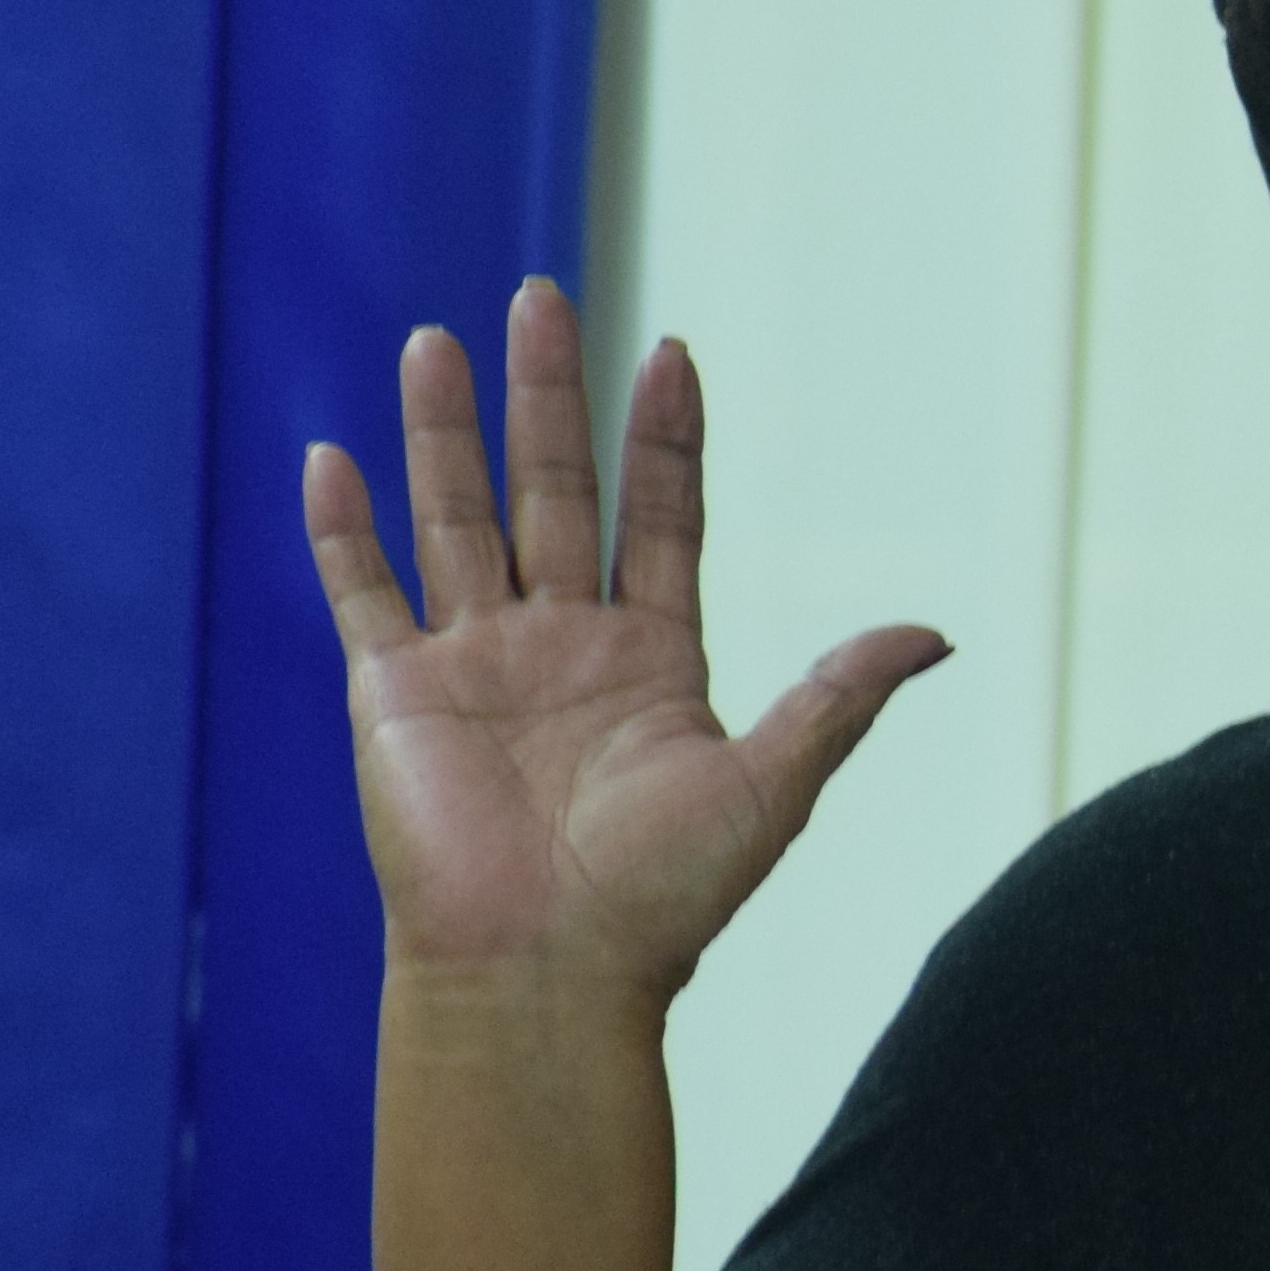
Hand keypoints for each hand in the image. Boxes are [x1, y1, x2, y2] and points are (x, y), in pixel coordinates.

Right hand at [304, 279, 945, 995]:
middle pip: (552, 490)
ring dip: (444, 431)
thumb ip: (839, 698)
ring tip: (437, 340)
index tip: (672, 352)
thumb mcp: (773, 787)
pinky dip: (343, 530)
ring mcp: (475, 662)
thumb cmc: (664, 901)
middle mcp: (563, 642)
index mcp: (653, 655)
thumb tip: (937, 633)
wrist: (546, 975)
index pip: (661, 516)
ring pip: (454, 517)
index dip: (665, 438)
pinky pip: (364, 593)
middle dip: (547, 396)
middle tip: (542, 295)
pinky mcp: (394, 695)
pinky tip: (332, 457)